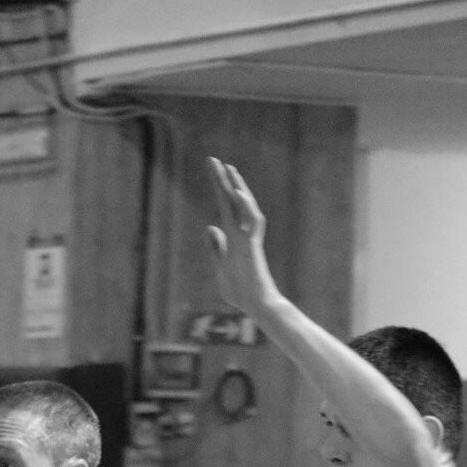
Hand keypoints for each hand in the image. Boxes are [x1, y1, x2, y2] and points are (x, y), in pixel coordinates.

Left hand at [205, 157, 281, 315]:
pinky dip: (245, 207)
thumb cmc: (240, 291)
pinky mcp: (253, 246)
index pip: (225, 207)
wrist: (256, 306)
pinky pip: (251, 222)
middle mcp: (242, 233)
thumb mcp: (220, 267)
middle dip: (224, 180)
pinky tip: (235, 192)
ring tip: (226, 168)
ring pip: (245, 206)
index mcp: (233, 237)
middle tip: (215, 160)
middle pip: (233, 201)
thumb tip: (210, 228)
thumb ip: (216, 247)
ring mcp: (248, 238)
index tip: (213, 170)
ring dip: (236, 187)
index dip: (219, 188)